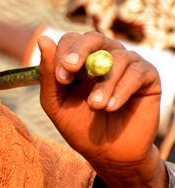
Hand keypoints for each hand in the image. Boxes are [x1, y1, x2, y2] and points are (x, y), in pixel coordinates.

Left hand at [38, 32, 165, 187]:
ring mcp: (127, 64)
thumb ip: (48, 73)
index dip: (64, 53)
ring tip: (95, 106)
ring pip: (116, 58)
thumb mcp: (56, 102)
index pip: (71, 40)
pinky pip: (136, 72)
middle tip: (71, 68)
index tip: (60, 77)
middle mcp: (104, 55)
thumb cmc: (79, 125)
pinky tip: (112, 106)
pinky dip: (122, 89)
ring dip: (103, 84)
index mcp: (80, 58)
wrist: (108, 153)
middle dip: (80, 51)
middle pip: (93, 38)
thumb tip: (42, 38)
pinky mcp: (148, 76)